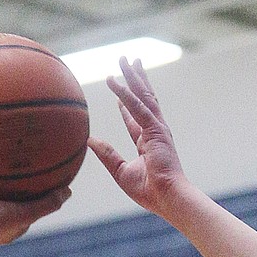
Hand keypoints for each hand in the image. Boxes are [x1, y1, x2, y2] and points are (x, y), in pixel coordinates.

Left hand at [87, 58, 185, 213]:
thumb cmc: (149, 191)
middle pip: (143, 98)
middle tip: (128, 60)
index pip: (135, 118)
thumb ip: (106, 154)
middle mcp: (154, 131)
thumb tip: (90, 140)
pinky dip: (125, 93)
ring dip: (132, 76)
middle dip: (135, 79)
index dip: (126, 105)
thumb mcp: (120, 171)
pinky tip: (114, 81)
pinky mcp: (156, 129)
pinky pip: (138, 107)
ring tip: (124, 58)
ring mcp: (157, 128)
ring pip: (143, 95)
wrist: (167, 197)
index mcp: (148, 142)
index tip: (118, 93)